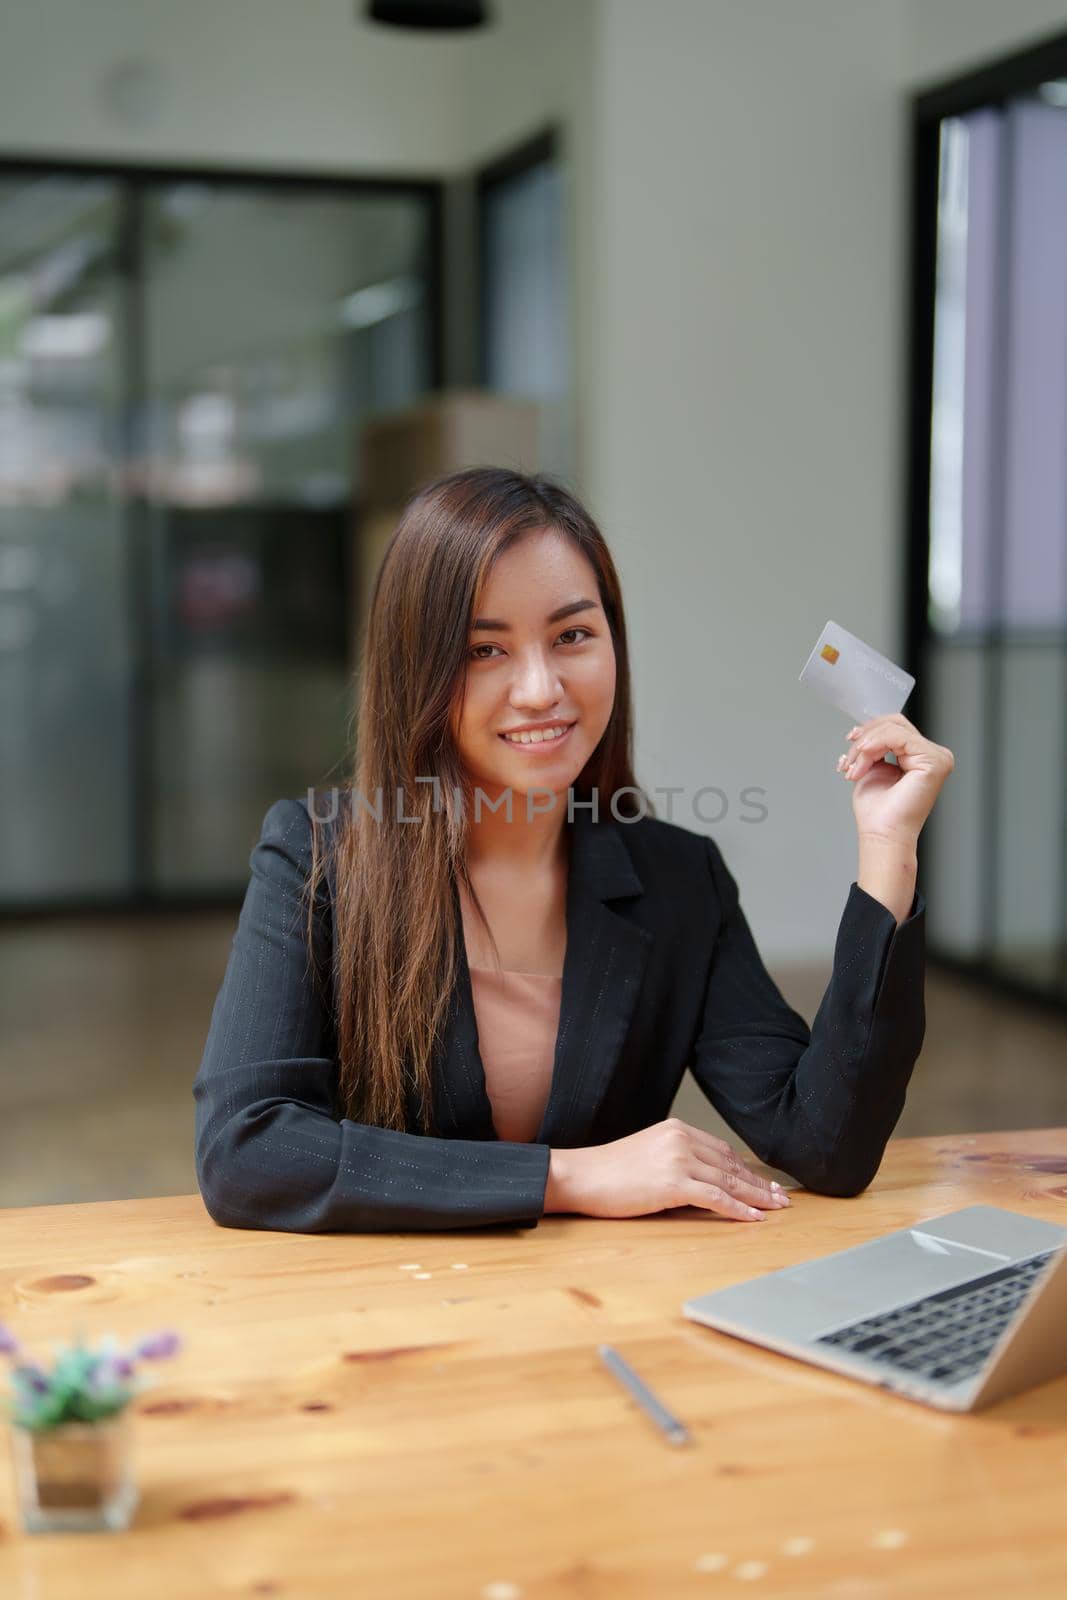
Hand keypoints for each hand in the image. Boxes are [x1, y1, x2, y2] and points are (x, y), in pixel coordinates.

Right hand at [544, 1118, 791, 1220]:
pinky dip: (738, 1209)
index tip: (764, 1182)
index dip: (747, 1170)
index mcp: (677, 1129)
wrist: (581, 1175)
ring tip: (776, 1208)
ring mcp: (678, 1160)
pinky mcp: (672, 1183)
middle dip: (759, 1184)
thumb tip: (706, 1179)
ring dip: (756, 1197)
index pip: (722, 1151)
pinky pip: (715, 1198)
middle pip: (731, 1165)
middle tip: (781, 1198)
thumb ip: (677, 1159)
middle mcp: (681, 1139)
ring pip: (728, 1181)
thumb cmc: (610, 1171)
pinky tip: (753, 1217)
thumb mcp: (649, 1153)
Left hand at [836, 712, 954, 846]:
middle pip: (895, 722)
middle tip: (850, 758)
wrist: (882, 834)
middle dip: (866, 737)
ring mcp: (937, 758)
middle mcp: (933, 756)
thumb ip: (874, 747)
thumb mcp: (872, 767)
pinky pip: (898, 737)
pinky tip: (862, 765)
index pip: (896, 726)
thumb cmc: (878, 812)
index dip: (869, 730)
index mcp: (921, 757)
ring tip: (854, 768)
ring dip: (865, 747)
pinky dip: (873, 747)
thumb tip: (864, 730)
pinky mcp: (934, 762)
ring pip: (894, 728)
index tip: (850, 742)